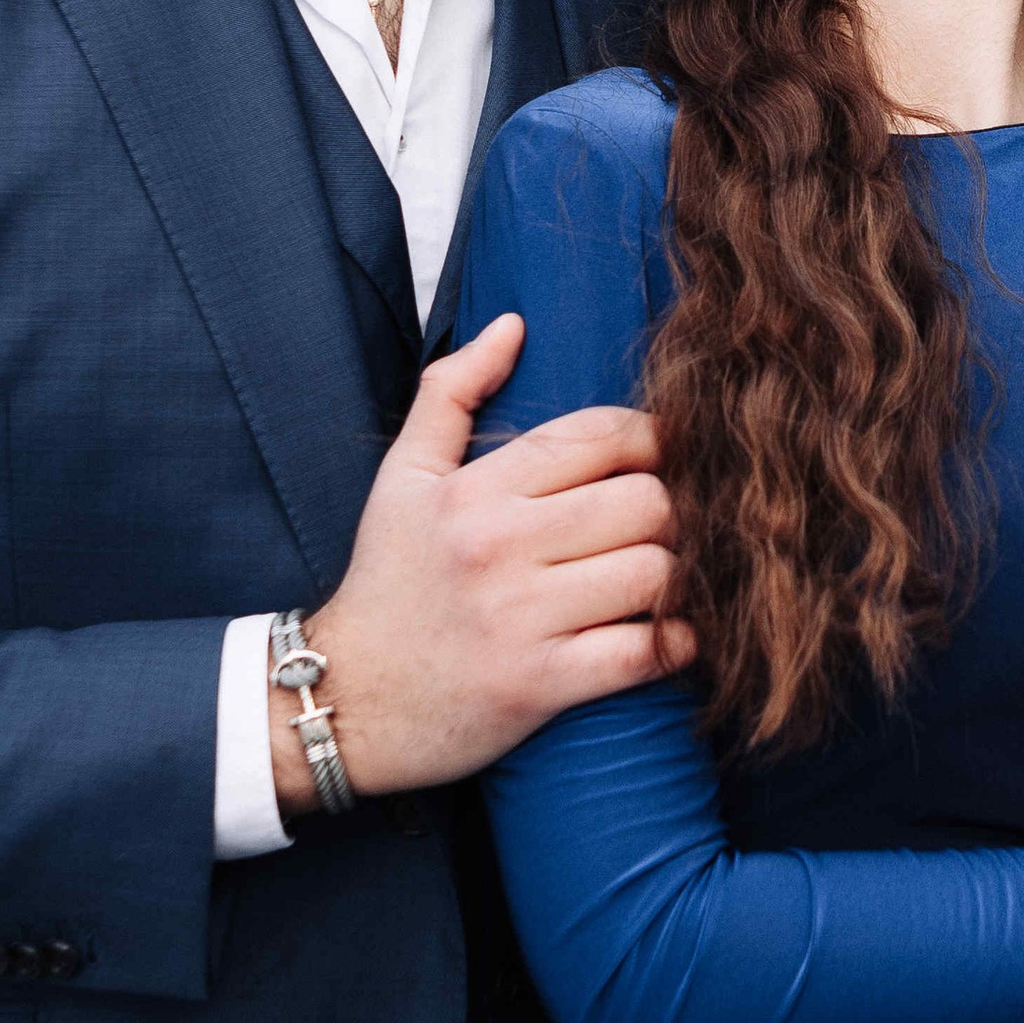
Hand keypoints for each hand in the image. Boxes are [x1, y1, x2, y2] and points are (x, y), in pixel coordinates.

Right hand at [270, 316, 691, 811]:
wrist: (345, 698)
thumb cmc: (387, 582)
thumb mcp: (401, 477)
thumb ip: (451, 390)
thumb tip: (514, 323)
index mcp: (475, 488)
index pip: (601, 436)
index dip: (652, 441)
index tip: (656, 463)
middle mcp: (499, 546)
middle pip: (646, 501)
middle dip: (672, 510)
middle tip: (667, 526)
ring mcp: (521, 618)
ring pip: (655, 572)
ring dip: (678, 576)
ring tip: (668, 578)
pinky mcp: (539, 685)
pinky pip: (643, 652)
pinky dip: (675, 643)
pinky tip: (671, 635)